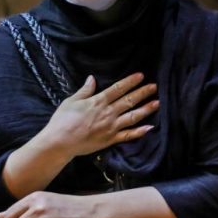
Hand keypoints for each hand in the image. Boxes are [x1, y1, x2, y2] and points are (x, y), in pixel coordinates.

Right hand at [39, 73, 158, 157]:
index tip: (141, 75)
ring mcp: (111, 127)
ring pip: (133, 116)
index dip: (130, 81)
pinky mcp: (110, 139)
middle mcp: (108, 113)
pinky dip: (139, 132)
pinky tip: (150, 127)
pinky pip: (128, 135)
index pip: (118, 88)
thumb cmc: (62, 120)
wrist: (60, 142)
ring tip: (157, 103)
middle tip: (154, 86)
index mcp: (98, 102)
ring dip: (146, 109)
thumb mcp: (71, 101)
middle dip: (143, 92)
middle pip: (129, 100)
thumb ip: (84, 90)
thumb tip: (92, 78)